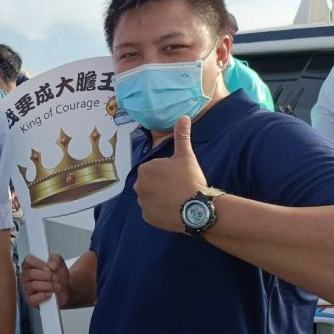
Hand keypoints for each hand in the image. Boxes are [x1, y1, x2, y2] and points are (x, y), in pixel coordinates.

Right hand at [21, 253, 69, 307]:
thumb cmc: (59, 277)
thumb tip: (51, 264)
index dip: (38, 263)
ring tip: (57, 286)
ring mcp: (27, 289)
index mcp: (30, 265)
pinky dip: (43, 296)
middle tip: (56, 278)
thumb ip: (56, 259)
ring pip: (33, 285)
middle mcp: (26, 277)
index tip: (49, 268)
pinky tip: (50, 294)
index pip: (28, 260)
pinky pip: (33, 298)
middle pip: (30, 273)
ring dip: (48, 286)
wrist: (65, 290)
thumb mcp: (60, 264)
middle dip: (46, 276)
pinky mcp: (30, 300)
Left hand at [134, 116, 207, 232]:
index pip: (156, 169)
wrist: (195, 208)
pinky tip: (173, 209)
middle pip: (152, 183)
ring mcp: (142, 203)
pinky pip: (153, 212)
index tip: (179, 176)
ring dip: (161, 197)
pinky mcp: (147, 217)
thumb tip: (183, 116)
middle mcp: (138, 185)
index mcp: (145, 169)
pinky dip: (161, 211)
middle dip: (163, 184)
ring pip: (152, 197)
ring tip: (178, 199)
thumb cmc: (189, 180)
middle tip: (180, 187)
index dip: (168, 172)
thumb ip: (182, 136)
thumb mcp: (186, 156)